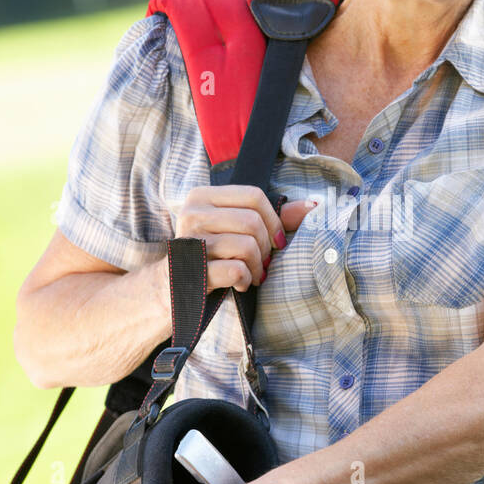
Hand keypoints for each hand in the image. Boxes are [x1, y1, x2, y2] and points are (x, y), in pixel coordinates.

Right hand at [175, 184, 317, 290]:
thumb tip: (312, 206)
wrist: (171, 288)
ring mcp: (190, 241)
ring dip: (257, 266)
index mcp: (202, 196)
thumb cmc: (211, 255)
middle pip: (252, 221)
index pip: (253, 195)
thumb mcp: (235, 229)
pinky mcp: (191, 268)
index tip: (276, 240)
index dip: (274, 218)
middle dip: (265, 246)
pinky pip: (236, 269)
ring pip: (246, 245)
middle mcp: (192, 213)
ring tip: (252, 273)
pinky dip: (246, 280)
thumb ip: (271, 216)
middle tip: (263, 262)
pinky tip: (240, 283)